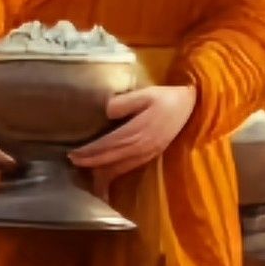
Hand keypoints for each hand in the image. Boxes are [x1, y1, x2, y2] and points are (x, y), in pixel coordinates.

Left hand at [72, 75, 194, 179]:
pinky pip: (129, 167)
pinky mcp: (151, 155)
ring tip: (85, 168)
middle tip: (72, 161)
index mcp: (138, 131)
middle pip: (111, 159)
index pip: (108, 145)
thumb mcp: (146, 93)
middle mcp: (141, 147)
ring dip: (101, 170)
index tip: (73, 153)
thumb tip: (106, 110)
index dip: (89, 151)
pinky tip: (106, 170)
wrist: (192, 107)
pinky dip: (115, 171)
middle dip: (90, 162)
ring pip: (119, 167)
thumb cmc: (167, 98)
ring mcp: (147, 153)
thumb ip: (125, 102)